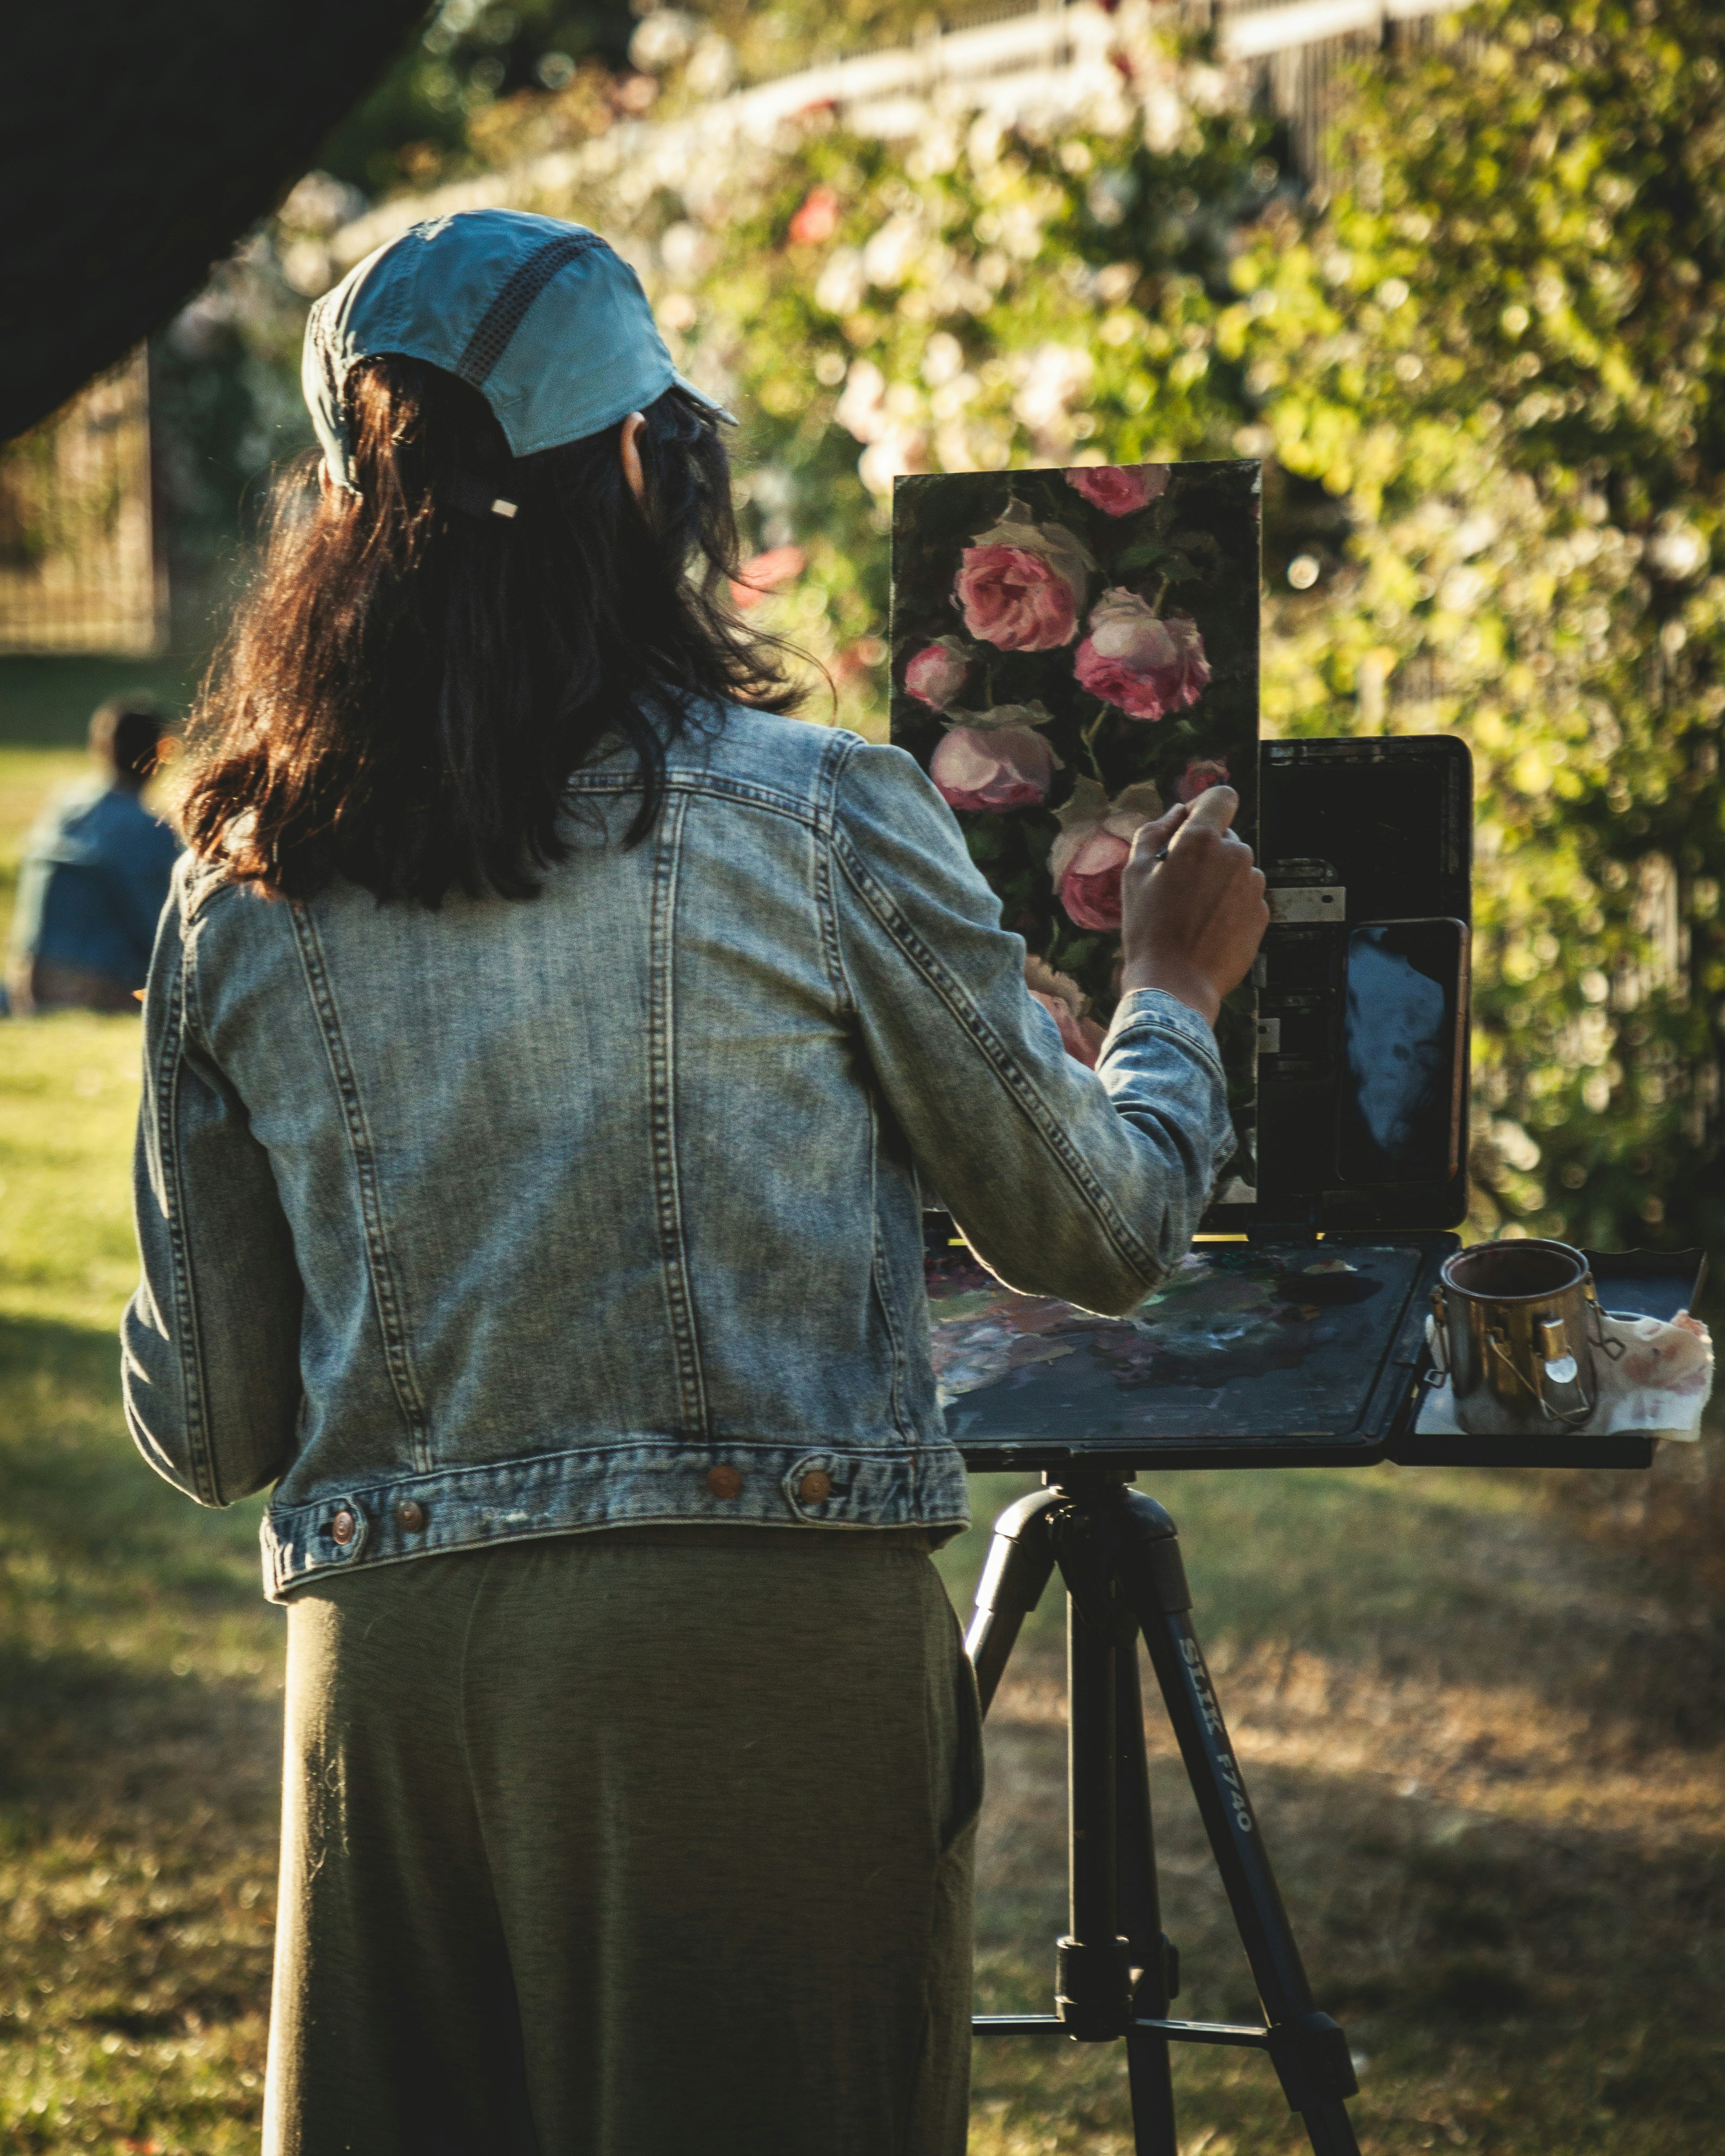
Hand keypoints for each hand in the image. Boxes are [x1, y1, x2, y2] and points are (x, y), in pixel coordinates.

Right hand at [1118, 786, 1268, 1027]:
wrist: (1174, 983)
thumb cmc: (1149, 930)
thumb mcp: (1134, 872)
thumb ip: (1155, 830)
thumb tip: (1178, 812)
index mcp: (1202, 840)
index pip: (1221, 797)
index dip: (1204, 806)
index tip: (1191, 824)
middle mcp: (1236, 856)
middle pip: (1225, 837)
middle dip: (1205, 852)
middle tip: (1178, 884)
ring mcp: (1253, 886)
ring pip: (1237, 868)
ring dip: (1218, 880)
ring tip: (1191, 911)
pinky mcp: (1262, 913)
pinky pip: (1245, 897)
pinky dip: (1229, 905)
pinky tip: (1206, 927)